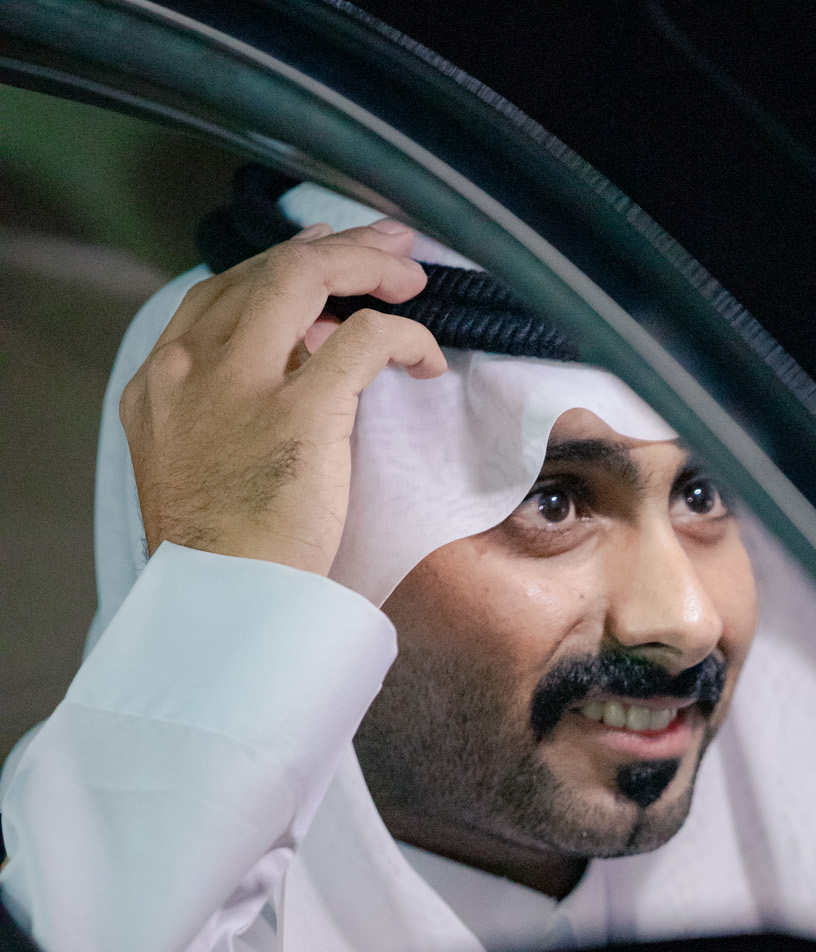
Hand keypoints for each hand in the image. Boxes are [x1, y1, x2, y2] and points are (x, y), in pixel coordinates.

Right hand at [119, 220, 445, 577]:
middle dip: (335, 249)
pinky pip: (365, 340)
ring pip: (306, 277)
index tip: (323, 256)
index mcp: (159, 383)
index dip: (278, 268)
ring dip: (366, 267)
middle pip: (266, 272)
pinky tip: (424, 360)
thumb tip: (296, 374)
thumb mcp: (193, 471)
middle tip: (387, 250)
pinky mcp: (301, 410)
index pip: (218, 295)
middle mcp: (191, 367)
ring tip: (410, 279)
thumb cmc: (219, 559)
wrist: (219, 606)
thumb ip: (225, 416)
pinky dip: (404, 338)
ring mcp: (243, 383)